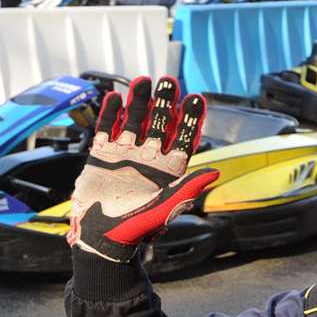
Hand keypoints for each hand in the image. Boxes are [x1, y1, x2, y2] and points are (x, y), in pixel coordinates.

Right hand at [69, 76, 218, 263]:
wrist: (101, 235)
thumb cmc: (136, 227)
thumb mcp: (166, 206)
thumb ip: (188, 187)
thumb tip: (215, 173)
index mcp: (167, 169)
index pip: (182, 138)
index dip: (189, 119)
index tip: (195, 98)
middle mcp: (147, 158)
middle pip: (159, 123)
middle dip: (164, 102)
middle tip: (169, 82)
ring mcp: (124, 154)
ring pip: (134, 121)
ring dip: (139, 101)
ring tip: (143, 81)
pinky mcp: (102, 155)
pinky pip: (107, 129)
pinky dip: (110, 113)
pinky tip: (114, 98)